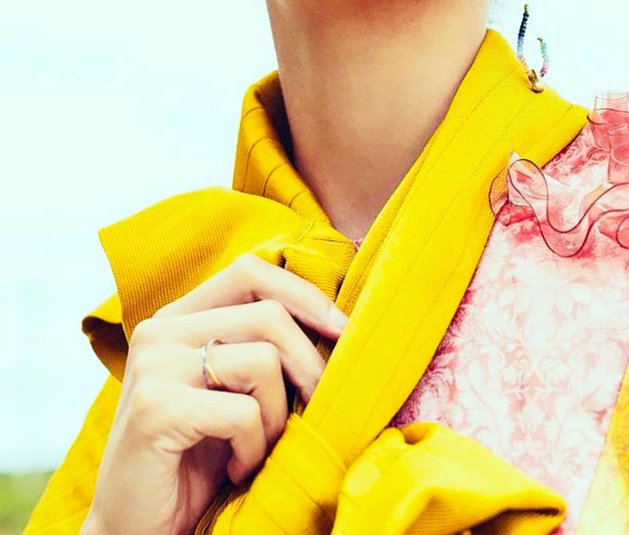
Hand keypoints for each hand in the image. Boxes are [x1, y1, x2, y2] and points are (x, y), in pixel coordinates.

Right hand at [83, 253, 346, 534]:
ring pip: (264, 360)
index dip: (304, 294)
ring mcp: (153, 366)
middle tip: (313, 407)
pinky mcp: (154, 409)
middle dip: (307, 365)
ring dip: (277, 416)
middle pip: (269, 314)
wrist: (135, 528)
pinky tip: (236, 468)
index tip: (341, 329)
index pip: (251, 271)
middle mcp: (160, 331)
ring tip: (258, 446)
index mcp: (178, 317)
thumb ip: (261, 344)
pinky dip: (255, 448)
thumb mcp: (232, 387)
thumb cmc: (197, 454)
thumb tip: (339, 321)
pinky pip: (244, 414)